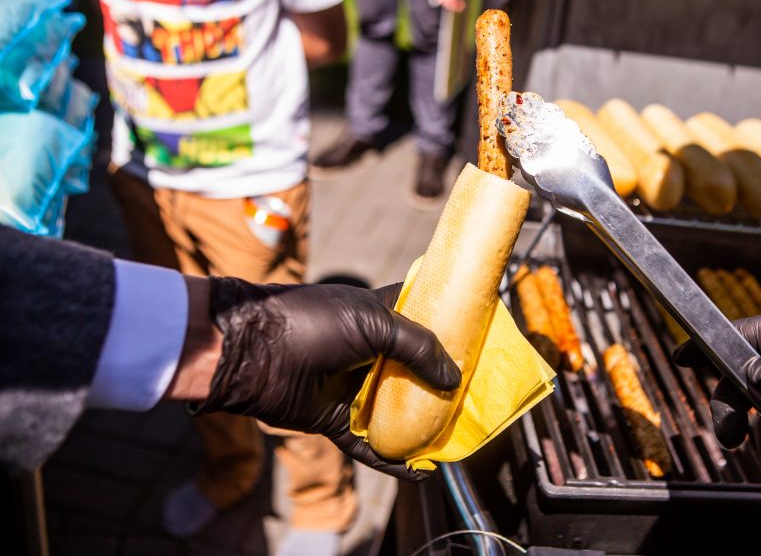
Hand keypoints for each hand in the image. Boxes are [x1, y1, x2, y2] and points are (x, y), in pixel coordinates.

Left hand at [190, 279, 460, 480]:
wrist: (251, 351)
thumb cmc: (311, 323)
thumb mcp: (372, 323)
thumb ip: (417, 347)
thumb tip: (452, 379)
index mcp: (376, 317)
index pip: (420, 320)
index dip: (447, 330)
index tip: (478, 342)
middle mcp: (367, 352)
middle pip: (412, 372)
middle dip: (440, 386)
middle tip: (475, 397)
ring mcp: (351, 387)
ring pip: (394, 412)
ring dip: (421, 426)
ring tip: (455, 438)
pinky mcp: (334, 420)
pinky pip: (368, 446)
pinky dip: (392, 461)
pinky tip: (420, 472)